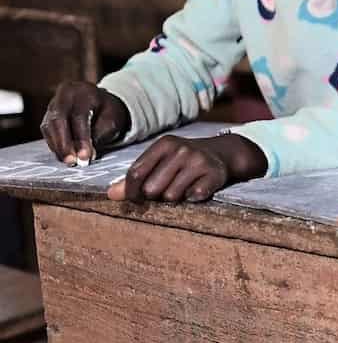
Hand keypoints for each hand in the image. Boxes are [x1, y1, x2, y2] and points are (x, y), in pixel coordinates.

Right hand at [40, 83, 130, 163]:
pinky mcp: (47, 116)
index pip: (79, 116)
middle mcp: (64, 96)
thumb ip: (100, 134)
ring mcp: (53, 105)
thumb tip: (87, 154)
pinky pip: (47, 132)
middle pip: (58, 120)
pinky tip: (64, 155)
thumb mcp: (112, 119)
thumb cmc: (107, 110)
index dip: (81, 138)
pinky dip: (55, 145)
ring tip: (69, 161)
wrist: (99, 100)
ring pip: (49, 127)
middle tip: (72, 161)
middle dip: (64, 144)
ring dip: (58, 147)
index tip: (85, 156)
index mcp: (83, 92)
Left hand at [108, 133, 267, 202]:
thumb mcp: (159, 161)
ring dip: (175, 198)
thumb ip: (135, 177)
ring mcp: (199, 162)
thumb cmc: (182, 160)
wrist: (222, 153)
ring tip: (182, 187)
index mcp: (164, 144)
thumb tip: (111, 195)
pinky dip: (193, 197)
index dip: (131, 191)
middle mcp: (182, 150)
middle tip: (166, 188)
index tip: (135, 198)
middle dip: (156, 195)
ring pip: (172, 196)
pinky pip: (194, 197)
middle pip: (152, 189)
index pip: (136, 174)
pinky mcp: (215, 175)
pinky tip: (197, 188)